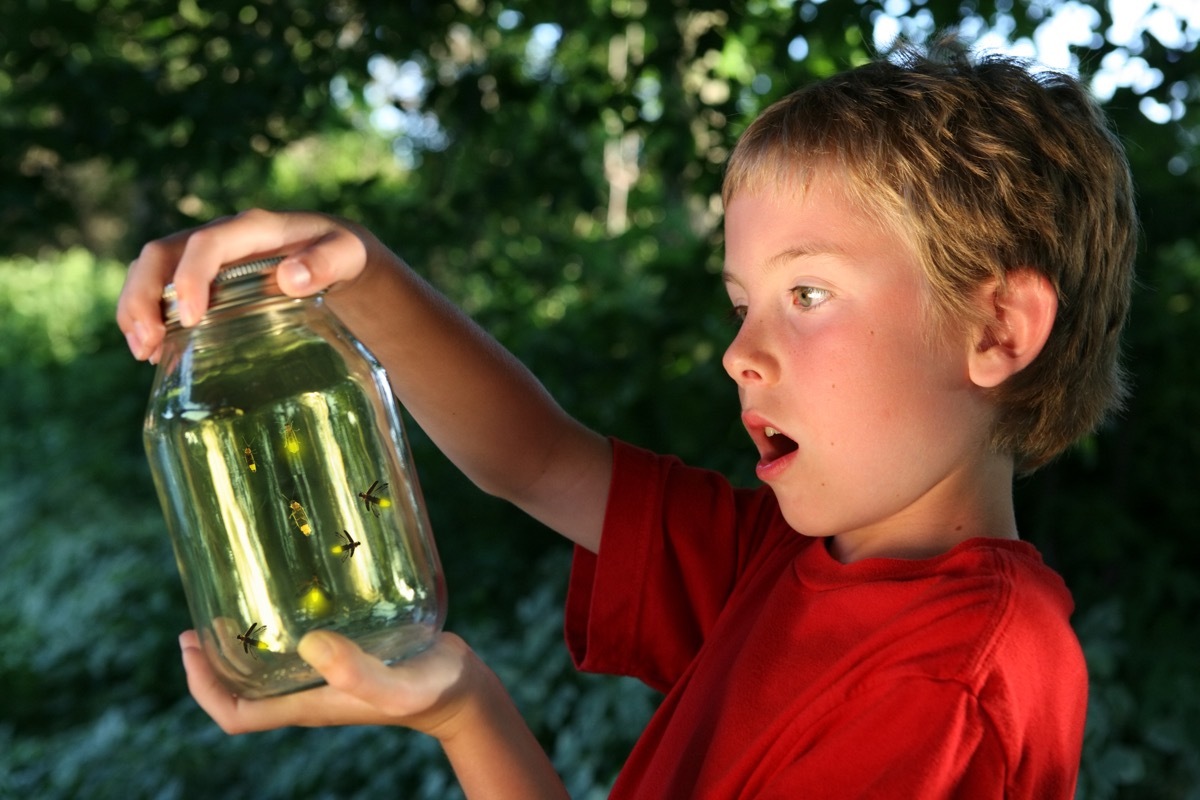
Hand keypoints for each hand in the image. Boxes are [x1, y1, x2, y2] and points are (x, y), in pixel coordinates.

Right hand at [116, 209, 378, 364]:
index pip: (206, 244)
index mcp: (252, 228)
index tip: (191, 319)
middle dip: (144, 297)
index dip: (191, 277)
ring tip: (144, 353)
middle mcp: (219, 236)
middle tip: (147, 345)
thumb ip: (326, 264)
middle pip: (161, 255)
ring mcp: (204, 255)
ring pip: (150, 271)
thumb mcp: (347, 255)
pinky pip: (159, 288)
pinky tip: (154, 353)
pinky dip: (147, 317)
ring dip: (136, 309)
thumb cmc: (341, 254)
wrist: (333, 252)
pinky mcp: (199, 276)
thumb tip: (290, 279)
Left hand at [179, 628, 480, 739]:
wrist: (460, 687)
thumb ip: (355, 671)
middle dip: (212, 659)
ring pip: (267, 665)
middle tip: (200, 615)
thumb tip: (307, 644)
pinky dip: (284, 623)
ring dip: (244, 640)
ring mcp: (326, 673)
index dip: (202, 687)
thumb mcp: (394, 686)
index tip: (189, 647)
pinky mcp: (346, 652)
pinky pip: (299, 644)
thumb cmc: (428, 691)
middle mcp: (308, 690)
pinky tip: (294, 588)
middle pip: (241, 687)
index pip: (235, 713)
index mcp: (307, 704)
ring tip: (235, 598)